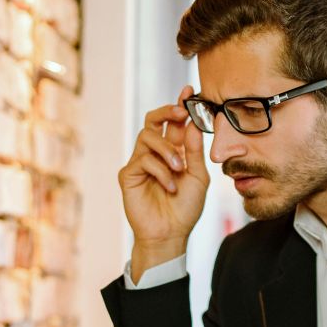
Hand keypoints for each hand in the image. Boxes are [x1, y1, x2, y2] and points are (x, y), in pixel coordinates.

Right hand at [118, 86, 208, 277]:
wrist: (171, 235)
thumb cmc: (185, 209)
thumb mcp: (198, 177)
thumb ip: (195, 150)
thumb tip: (193, 122)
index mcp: (174, 151)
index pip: (174, 123)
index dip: (180, 106)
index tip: (189, 91)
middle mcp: (155, 153)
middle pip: (153, 120)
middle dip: (167, 111)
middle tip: (181, 112)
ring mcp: (140, 163)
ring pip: (147, 137)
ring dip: (167, 150)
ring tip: (179, 169)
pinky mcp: (128, 174)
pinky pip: (143, 160)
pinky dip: (160, 171)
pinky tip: (170, 186)